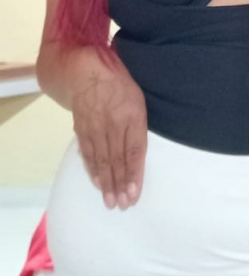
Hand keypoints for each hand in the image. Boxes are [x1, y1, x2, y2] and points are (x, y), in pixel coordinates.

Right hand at [70, 62, 147, 210]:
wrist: (85, 70)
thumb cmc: (118, 83)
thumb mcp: (138, 99)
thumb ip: (139, 125)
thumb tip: (139, 152)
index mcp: (132, 115)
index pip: (134, 151)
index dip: (134, 174)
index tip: (134, 193)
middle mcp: (113, 124)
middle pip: (117, 160)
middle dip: (120, 185)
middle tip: (123, 205)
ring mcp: (95, 127)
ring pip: (102, 160)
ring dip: (106, 183)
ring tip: (110, 201)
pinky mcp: (82, 129)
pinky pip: (88, 153)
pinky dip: (93, 170)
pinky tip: (97, 182)